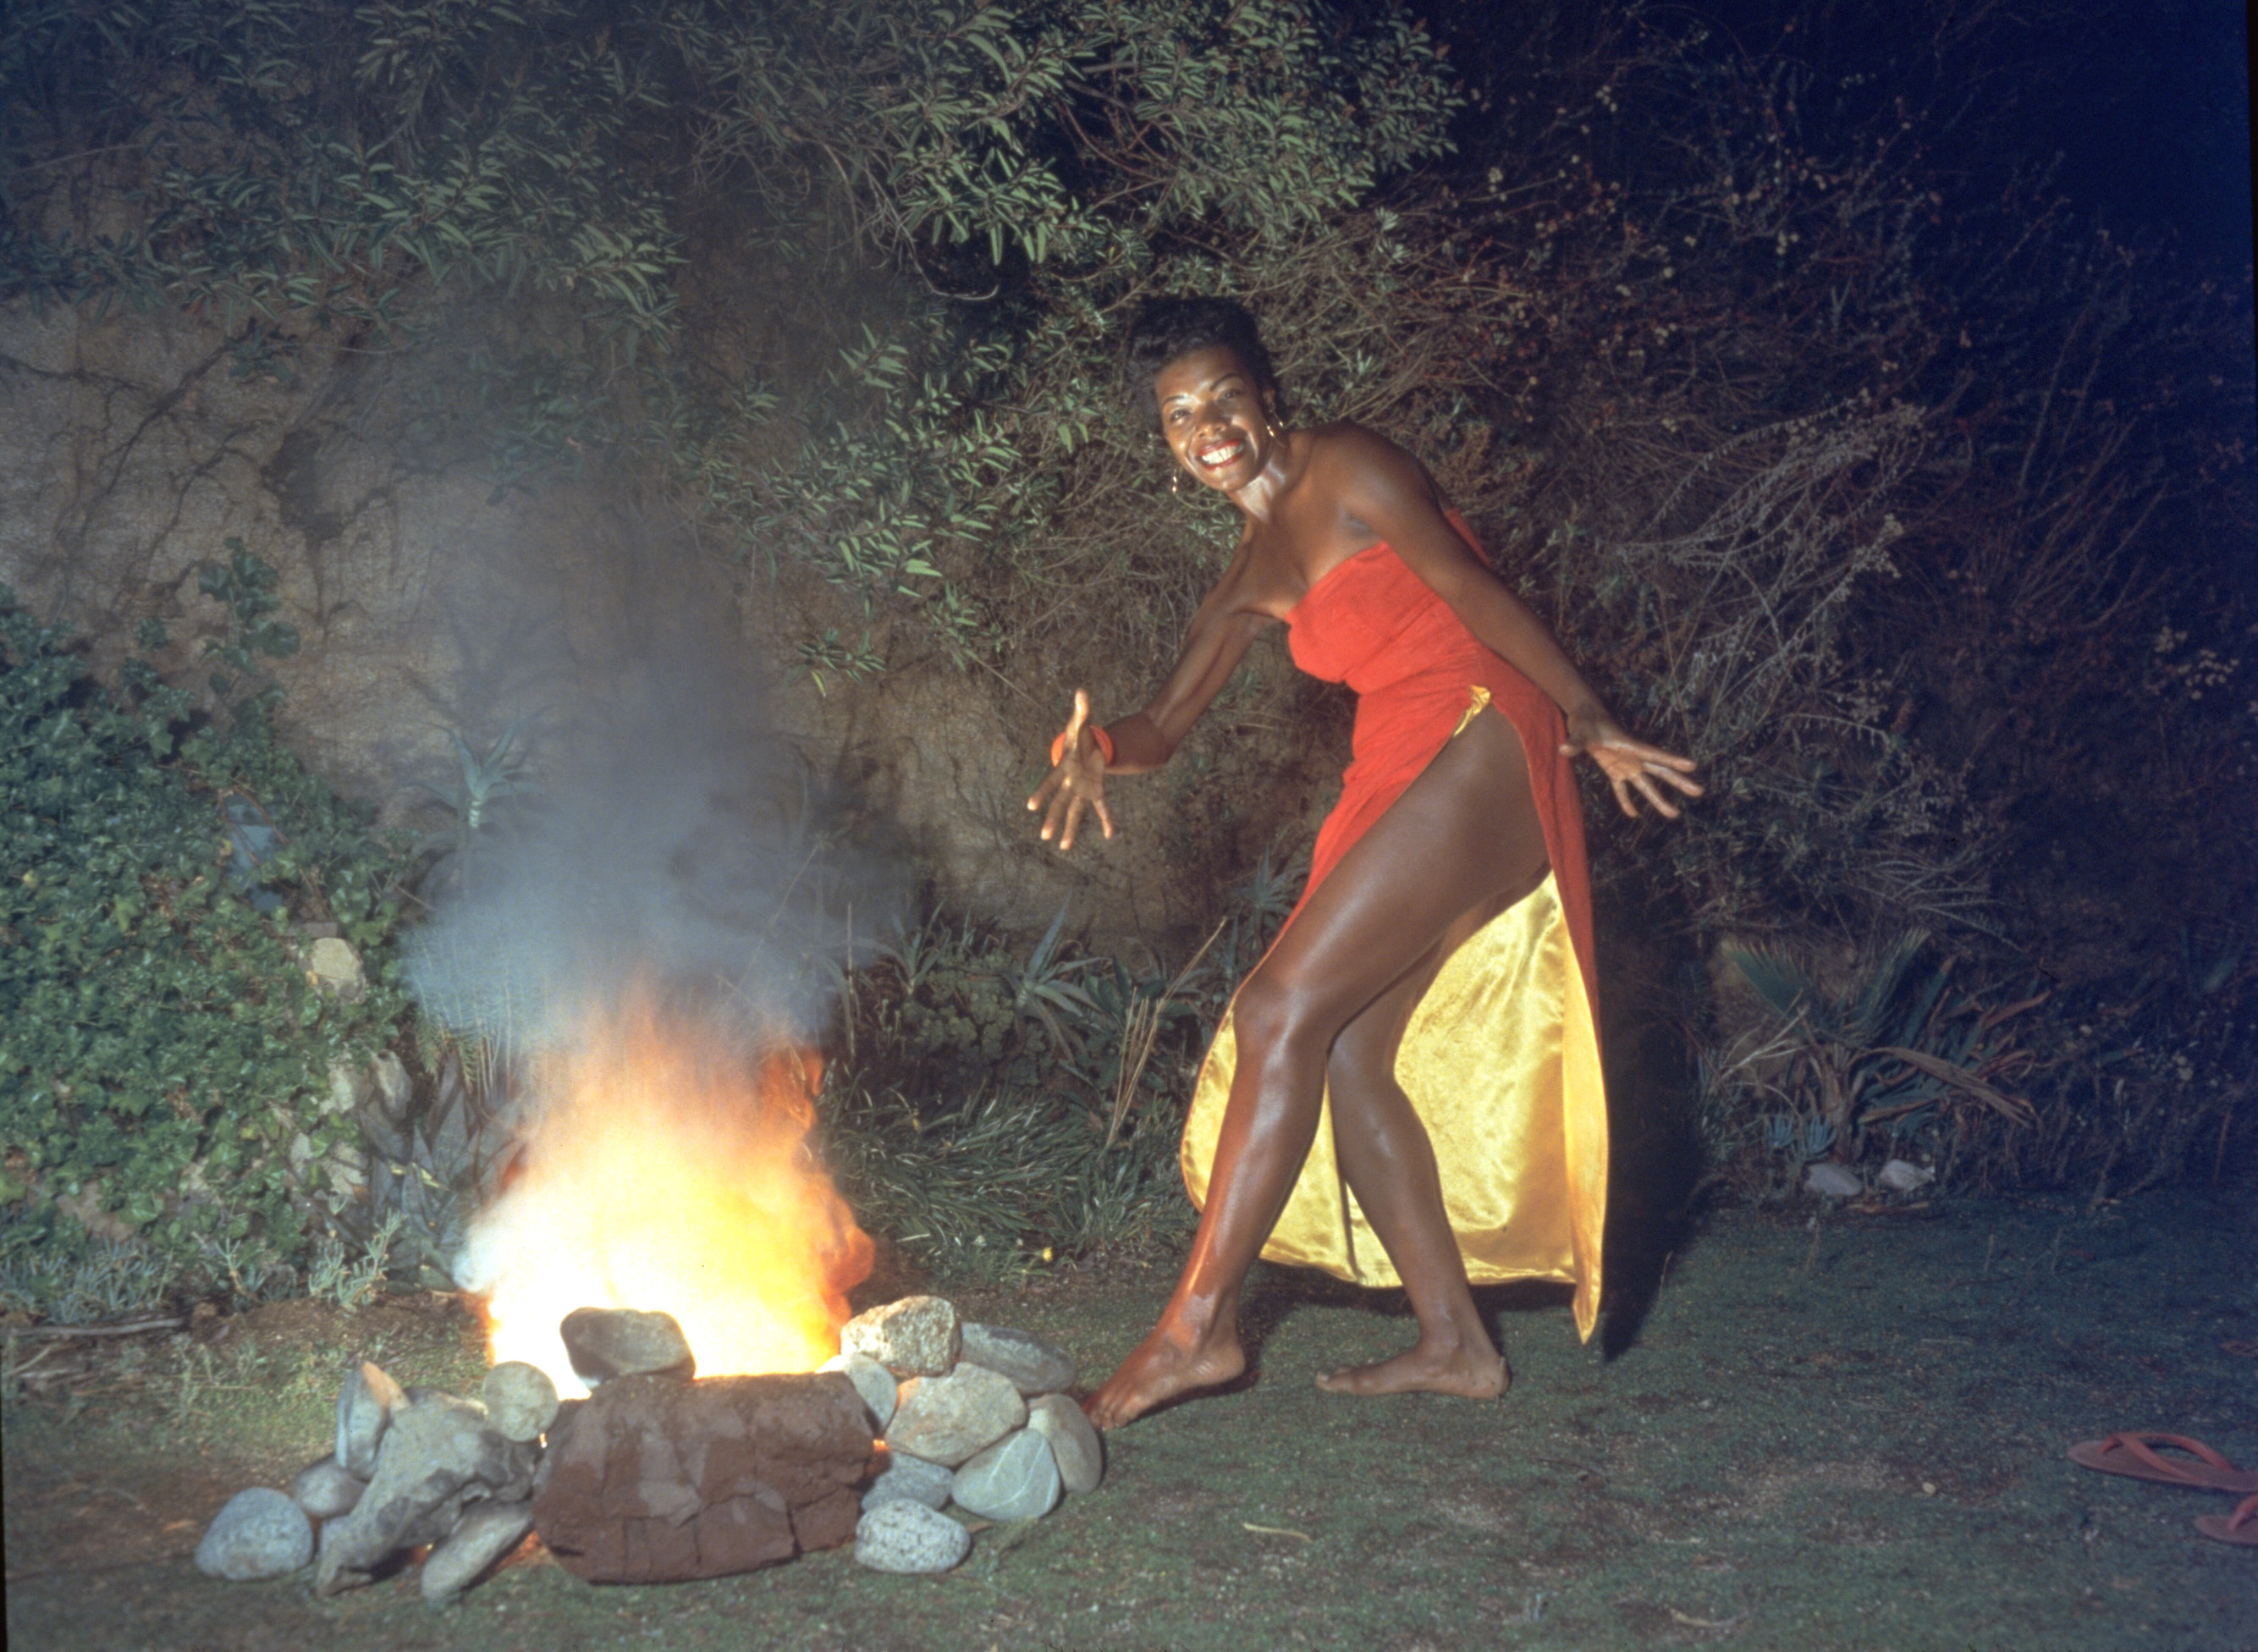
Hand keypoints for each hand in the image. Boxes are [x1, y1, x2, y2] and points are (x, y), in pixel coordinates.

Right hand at [1028, 689, 1113, 851]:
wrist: (1089, 745)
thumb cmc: (1081, 735)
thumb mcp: (1082, 722)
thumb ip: (1082, 709)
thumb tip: (1082, 692)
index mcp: (1065, 768)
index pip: (1050, 782)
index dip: (1041, 793)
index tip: (1031, 806)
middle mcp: (1071, 783)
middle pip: (1060, 803)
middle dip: (1052, 819)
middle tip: (1043, 835)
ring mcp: (1082, 789)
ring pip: (1075, 811)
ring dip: (1070, 828)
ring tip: (1063, 846)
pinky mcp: (1096, 791)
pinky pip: (1101, 807)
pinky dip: (1106, 820)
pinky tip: (1110, 834)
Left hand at [1561, 712, 1703, 818]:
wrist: (1584, 718)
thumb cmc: (1585, 722)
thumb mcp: (1580, 731)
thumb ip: (1575, 743)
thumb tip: (1564, 749)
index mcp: (1630, 746)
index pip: (1654, 755)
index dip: (1672, 760)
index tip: (1692, 765)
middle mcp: (1632, 757)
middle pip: (1659, 771)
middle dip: (1679, 782)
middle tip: (1699, 792)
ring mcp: (1625, 765)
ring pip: (1646, 785)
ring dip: (1659, 799)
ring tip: (1674, 814)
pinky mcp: (1614, 770)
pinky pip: (1622, 789)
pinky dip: (1626, 801)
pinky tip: (1633, 814)